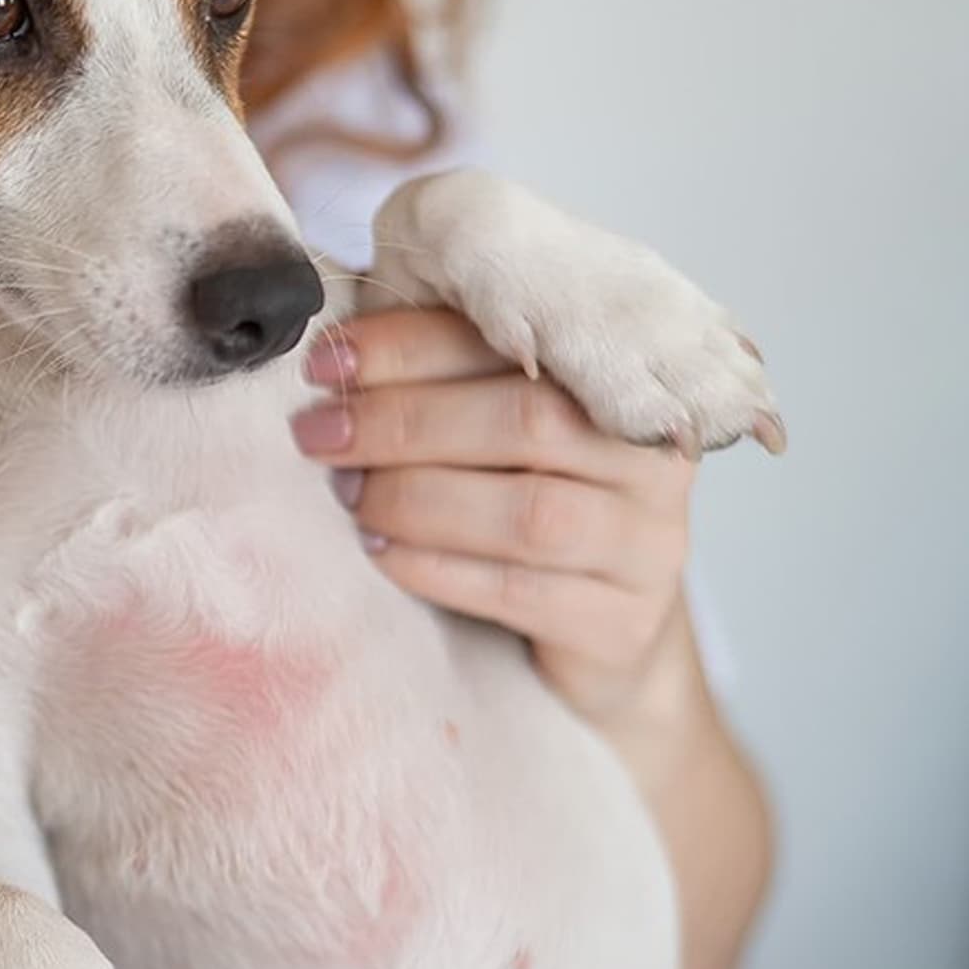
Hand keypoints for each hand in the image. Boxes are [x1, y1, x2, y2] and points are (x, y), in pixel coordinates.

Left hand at [290, 307, 700, 724]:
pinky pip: (519, 590)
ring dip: (416, 499)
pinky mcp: (622, 622)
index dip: (409, 346)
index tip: (325, 364)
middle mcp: (649, 457)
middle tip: (319, 435)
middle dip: (403, 423)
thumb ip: (446, 375)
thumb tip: (335, 350)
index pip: (513, 343)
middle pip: (527, 421)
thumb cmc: (528, 496)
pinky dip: (435, 567)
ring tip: (349, 496)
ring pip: (529, 512)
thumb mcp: (497, 425)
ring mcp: (648, 544)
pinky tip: (381, 553)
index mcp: (620, 381)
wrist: (603, 625)